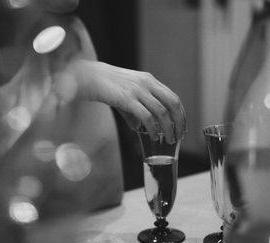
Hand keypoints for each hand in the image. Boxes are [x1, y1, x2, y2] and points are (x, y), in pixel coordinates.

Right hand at [56, 59, 186, 142]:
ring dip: (168, 128)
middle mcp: (147, 84)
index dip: (180, 114)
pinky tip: (153, 136)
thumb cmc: (105, 86)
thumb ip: (133, 111)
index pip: (173, 98)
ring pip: (162, 112)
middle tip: (179, 136)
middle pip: (173, 104)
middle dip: (179, 122)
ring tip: (168, 140)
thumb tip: (138, 127)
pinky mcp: (127, 99)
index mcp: (149, 81)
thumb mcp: (124, 95)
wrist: (88, 76)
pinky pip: (146, 116)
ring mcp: (138, 90)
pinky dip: (152, 128)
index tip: (181, 127)